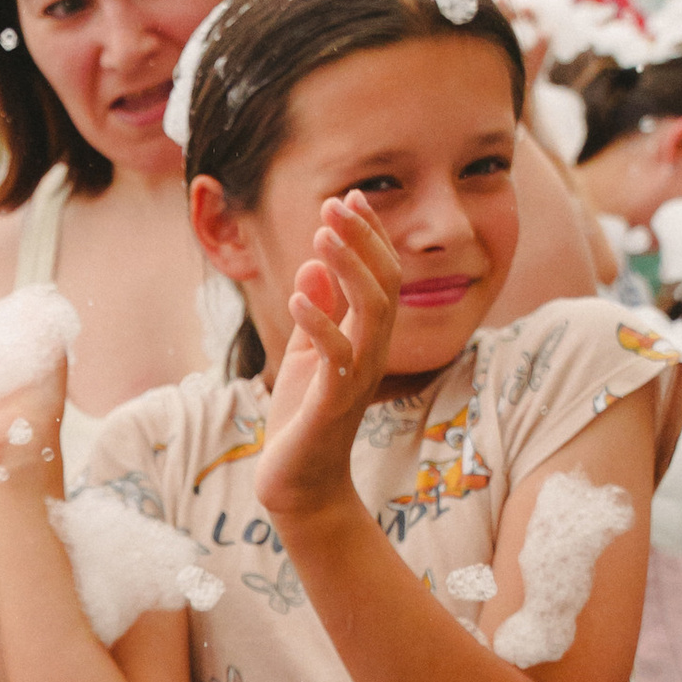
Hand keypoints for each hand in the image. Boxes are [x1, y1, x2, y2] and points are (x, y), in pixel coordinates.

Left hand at [256, 195, 403, 522]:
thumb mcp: (306, 354)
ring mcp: (358, 377)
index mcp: (367, 337)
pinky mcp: (335, 402)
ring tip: (321, 235)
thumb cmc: (304, 418)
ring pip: (373, 312)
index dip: (368, 235)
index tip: (349, 198)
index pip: (380, 275)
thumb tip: (312, 266)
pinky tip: (297, 296)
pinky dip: (320, 323)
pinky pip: (337, 356)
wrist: (298, 482)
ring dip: (348, 269)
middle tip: (335, 203)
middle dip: (362, 240)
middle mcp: (373, 352)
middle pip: (384, 283)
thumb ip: (315, 313)